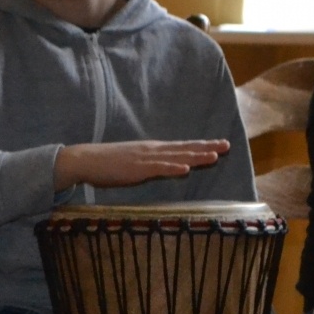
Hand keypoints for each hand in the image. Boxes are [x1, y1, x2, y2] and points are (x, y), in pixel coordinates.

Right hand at [53, 140, 230, 189]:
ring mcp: (146, 158)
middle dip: (207, 147)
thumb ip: (151, 165)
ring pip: (176, 156)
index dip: (201, 145)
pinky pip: (158, 168)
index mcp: (153, 149)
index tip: (219, 144)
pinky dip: (173, 167)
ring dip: (196, 156)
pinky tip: (186, 168)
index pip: (182, 147)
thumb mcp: (134, 163)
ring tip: (215, 155)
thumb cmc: (107, 163)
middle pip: (185, 148)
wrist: (86, 160)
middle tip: (227, 145)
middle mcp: (153, 150)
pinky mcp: (137, 168)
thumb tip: (166, 167)